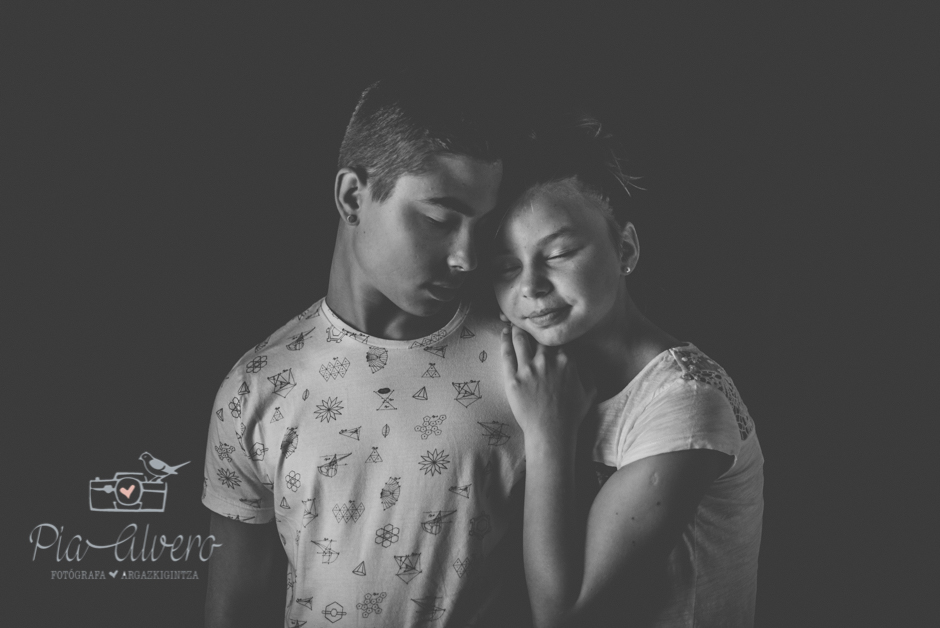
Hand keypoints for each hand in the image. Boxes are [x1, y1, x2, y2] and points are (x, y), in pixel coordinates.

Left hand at [500, 324, 595, 446]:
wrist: (551, 433)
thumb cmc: (571, 416)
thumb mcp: (590, 392)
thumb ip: (588, 373)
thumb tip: (584, 361)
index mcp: (567, 361)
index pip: (557, 339)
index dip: (551, 332)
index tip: (545, 328)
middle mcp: (548, 361)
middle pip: (538, 336)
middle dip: (533, 327)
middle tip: (526, 320)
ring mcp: (529, 369)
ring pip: (521, 340)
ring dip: (517, 329)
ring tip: (512, 322)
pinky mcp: (513, 379)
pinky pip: (507, 354)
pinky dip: (505, 341)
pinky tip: (504, 333)